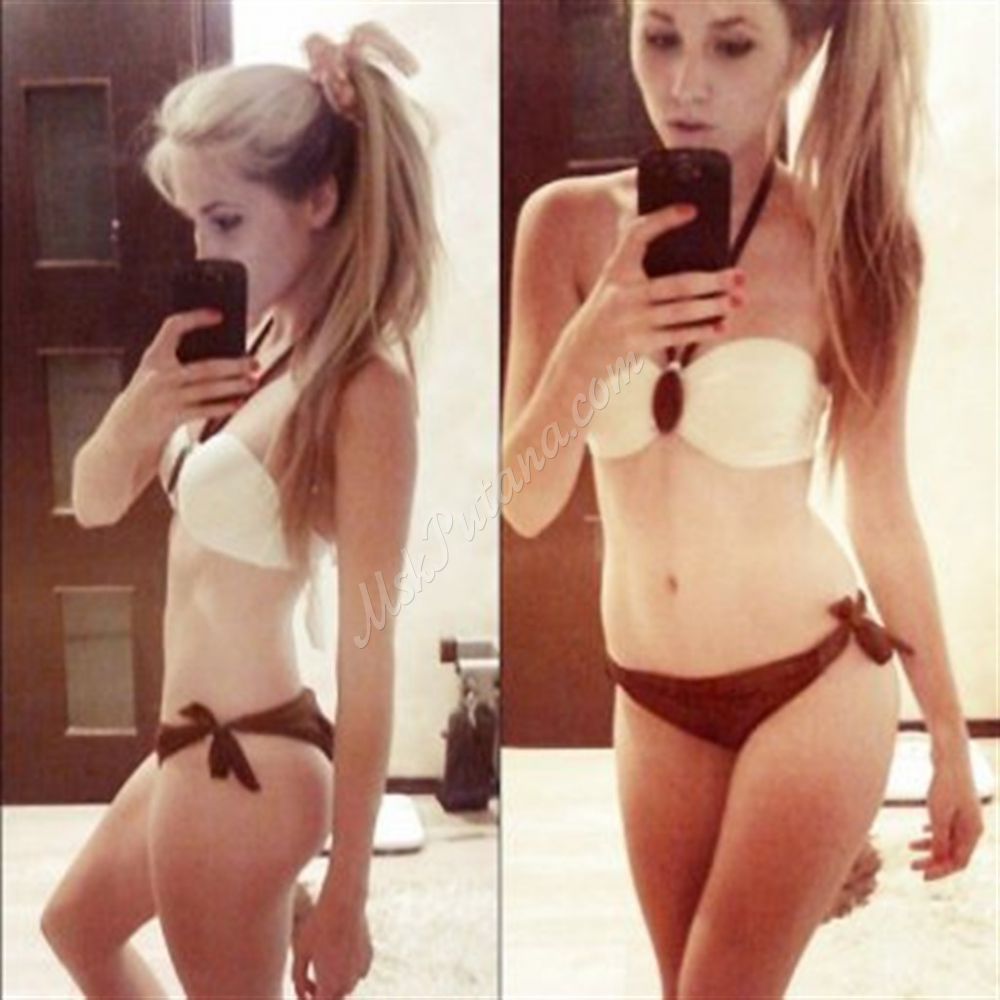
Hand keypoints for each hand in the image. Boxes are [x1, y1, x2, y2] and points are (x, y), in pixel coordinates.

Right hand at [113, 309, 258, 451]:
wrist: (122, 436)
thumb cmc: (145, 403)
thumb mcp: (152, 377)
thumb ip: (177, 367)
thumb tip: (221, 361)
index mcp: (153, 359)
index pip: (172, 328)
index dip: (195, 318)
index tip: (218, 315)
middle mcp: (159, 376)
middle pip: (205, 366)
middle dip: (234, 364)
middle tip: (254, 362)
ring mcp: (166, 397)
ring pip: (209, 388)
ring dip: (235, 385)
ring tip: (253, 381)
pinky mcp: (172, 417)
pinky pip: (205, 410)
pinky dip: (224, 406)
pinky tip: (238, 402)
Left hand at [291, 892, 372, 999]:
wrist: (344, 903)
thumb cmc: (318, 925)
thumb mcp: (301, 951)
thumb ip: (299, 978)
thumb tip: (302, 995)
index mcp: (328, 985)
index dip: (311, 999)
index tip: (306, 993)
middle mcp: (347, 982)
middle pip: (334, 998)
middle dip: (324, 993)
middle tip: (312, 982)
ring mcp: (360, 970)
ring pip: (347, 987)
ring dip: (337, 983)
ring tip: (325, 965)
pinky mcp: (368, 957)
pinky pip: (358, 971)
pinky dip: (349, 969)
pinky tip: (341, 953)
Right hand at [562, 202, 744, 376]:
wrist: (581, 350)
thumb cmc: (609, 309)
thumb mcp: (615, 282)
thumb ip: (640, 267)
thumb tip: (697, 261)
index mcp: (616, 270)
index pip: (638, 235)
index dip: (663, 220)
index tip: (692, 209)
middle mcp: (623, 293)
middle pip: (677, 284)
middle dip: (712, 280)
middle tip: (739, 275)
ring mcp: (631, 320)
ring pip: (682, 312)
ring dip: (713, 306)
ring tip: (736, 300)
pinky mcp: (638, 343)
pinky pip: (676, 336)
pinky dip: (702, 331)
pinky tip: (721, 325)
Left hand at [909, 749, 983, 879]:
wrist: (949, 755)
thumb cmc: (945, 784)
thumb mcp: (939, 815)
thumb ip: (939, 839)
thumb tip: (938, 860)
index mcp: (973, 832)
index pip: (958, 862)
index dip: (940, 871)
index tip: (921, 875)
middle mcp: (972, 826)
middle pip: (953, 853)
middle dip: (933, 861)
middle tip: (912, 865)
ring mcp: (964, 815)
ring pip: (948, 839)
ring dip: (931, 846)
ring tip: (910, 847)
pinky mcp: (955, 805)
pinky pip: (946, 826)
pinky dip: (934, 832)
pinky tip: (922, 831)